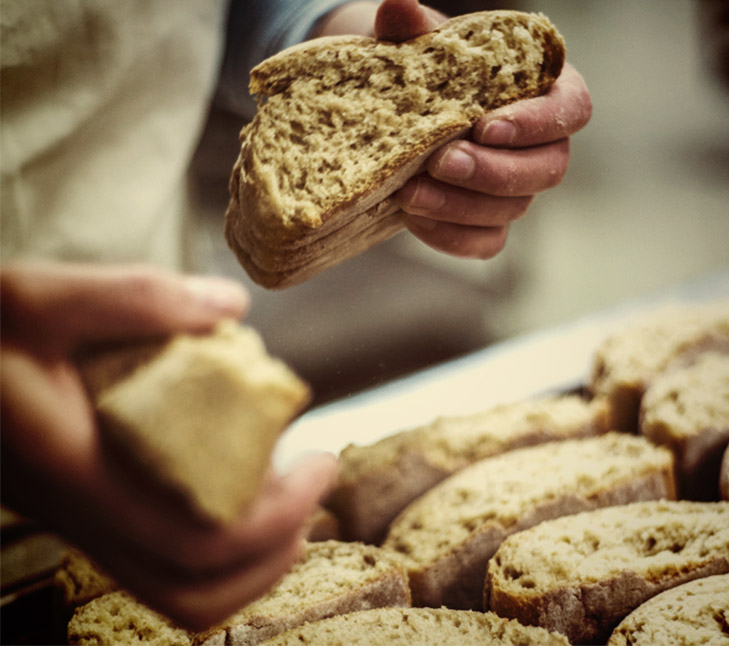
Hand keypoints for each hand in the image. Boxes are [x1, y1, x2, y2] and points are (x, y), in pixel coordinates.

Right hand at [0, 261, 336, 630]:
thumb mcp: (38, 294)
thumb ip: (135, 296)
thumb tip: (230, 308)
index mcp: (71, 469)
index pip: (194, 539)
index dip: (275, 515)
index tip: (321, 461)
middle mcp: (73, 513)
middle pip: (192, 588)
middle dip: (273, 550)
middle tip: (317, 487)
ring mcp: (75, 519)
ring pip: (173, 589)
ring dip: (248, 561)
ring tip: (294, 508)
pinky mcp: (82, 508)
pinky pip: (156, 562)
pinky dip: (215, 547)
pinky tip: (240, 492)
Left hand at [374, 0, 592, 259]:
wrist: (396, 113)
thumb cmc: (423, 72)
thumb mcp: (418, 45)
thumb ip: (414, 29)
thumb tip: (397, 5)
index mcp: (543, 91)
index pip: (572, 110)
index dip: (537, 123)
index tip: (486, 125)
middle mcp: (539, 145)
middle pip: (548, 169)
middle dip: (494, 171)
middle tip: (441, 162)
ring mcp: (515, 189)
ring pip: (512, 209)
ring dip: (461, 206)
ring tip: (410, 193)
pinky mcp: (486, 222)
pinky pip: (484, 242)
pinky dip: (451, 237)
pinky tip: (414, 220)